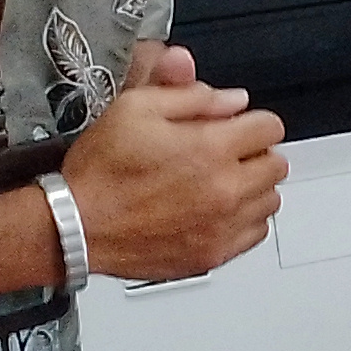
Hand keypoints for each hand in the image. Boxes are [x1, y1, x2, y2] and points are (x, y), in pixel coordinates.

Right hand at [66, 42, 286, 280]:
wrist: (74, 224)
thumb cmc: (100, 170)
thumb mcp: (135, 108)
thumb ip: (191, 96)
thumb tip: (232, 99)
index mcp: (210, 148)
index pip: (270, 127)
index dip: (251, 120)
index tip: (236, 126)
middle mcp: (224, 189)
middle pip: (276, 164)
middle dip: (255, 152)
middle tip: (226, 154)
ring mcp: (222, 226)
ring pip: (270, 200)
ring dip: (253, 187)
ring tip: (220, 183)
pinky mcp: (213, 254)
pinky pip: (256, 234)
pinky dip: (245, 221)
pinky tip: (218, 211)